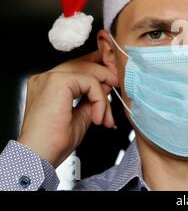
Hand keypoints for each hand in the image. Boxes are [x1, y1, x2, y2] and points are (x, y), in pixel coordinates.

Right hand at [17, 51, 118, 167]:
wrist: (39, 156)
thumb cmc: (54, 142)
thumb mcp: (82, 114)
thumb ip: (93, 97)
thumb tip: (107, 84)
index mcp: (49, 84)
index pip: (77, 66)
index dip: (98, 68)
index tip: (113, 78)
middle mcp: (47, 77)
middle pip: (84, 63)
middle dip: (106, 73)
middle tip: (117, 86)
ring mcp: (50, 77)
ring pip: (89, 71)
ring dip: (104, 92)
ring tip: (106, 114)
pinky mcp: (58, 81)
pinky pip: (90, 82)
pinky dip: (99, 99)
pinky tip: (97, 117)